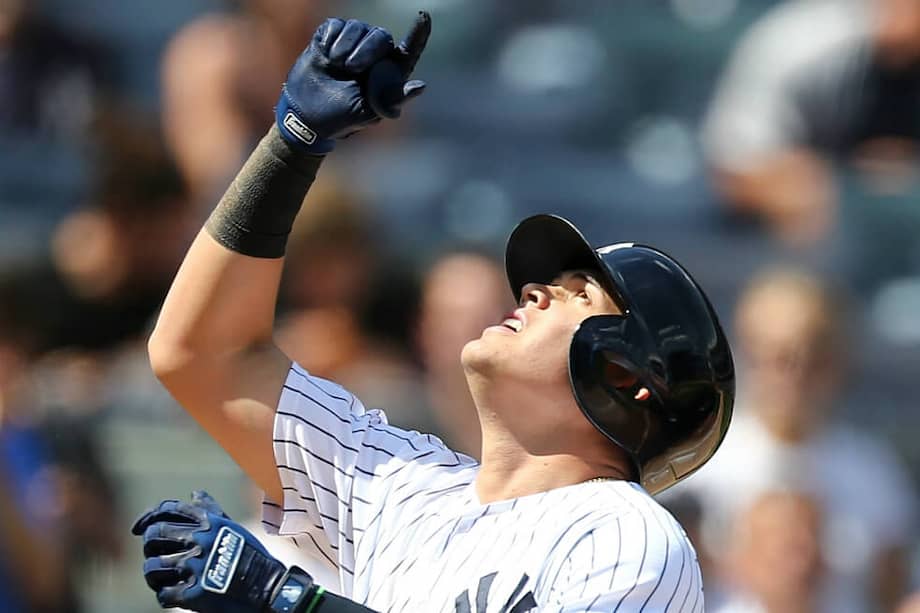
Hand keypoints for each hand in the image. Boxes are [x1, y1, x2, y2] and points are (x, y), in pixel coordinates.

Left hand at [131, 490, 305, 612]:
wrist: (268, 587)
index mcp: (208, 522)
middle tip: (155, 555)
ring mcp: (195, 566)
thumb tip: (194, 493)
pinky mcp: (194, 593)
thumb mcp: (232, 527)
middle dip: (149, 547)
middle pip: (154, 536)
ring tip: (161, 578)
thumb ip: (211, 510)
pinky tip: (174, 595)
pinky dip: (166, 596)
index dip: (147, 518)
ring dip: (153, 574)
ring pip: (152, 567)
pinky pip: (163, 595)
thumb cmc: (251, 556)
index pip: (167, 510)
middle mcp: (200, 540)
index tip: (137, 529)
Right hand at [276, 12, 431, 153]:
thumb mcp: (371, 112)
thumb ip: (395, 99)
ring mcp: (353, 42)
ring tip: (336, 66)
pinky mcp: (331, 36)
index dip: (419, 33)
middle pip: (381, 36)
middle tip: (351, 68)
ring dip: (345, 47)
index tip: (424, 17)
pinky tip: (325, 56)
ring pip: (356, 27)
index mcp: (390, 73)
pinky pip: (335, 25)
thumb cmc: (344, 116)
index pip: (410, 49)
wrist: (308, 115)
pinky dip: (329, 41)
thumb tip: (420, 86)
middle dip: (367, 50)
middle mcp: (375, 53)